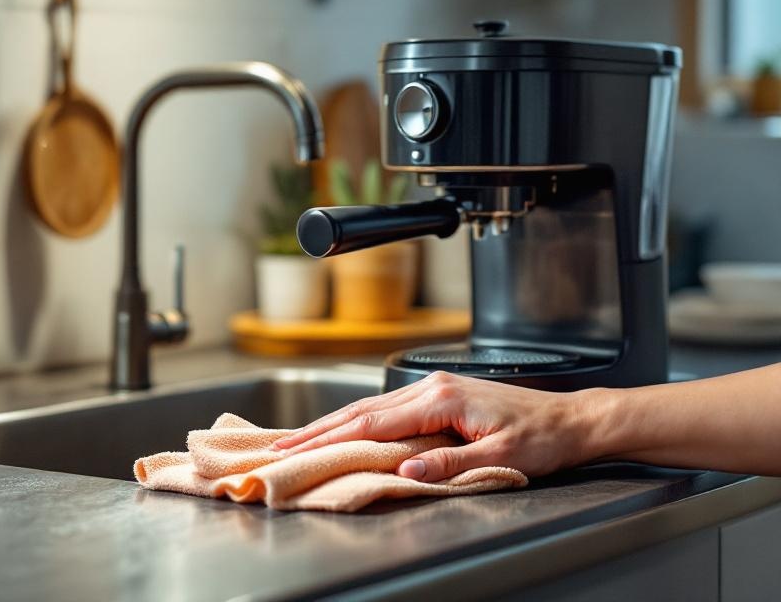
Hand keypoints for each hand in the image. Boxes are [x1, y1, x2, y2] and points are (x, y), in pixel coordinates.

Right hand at [272, 371, 595, 481]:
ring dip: (335, 423)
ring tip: (303, 439)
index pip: (372, 422)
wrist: (572, 419)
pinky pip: (389, 408)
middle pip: (363, 409)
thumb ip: (450, 463)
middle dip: (319, 428)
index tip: (299, 448)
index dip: (331, 437)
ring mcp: (435, 388)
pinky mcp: (441, 395)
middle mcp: (432, 387)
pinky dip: (360, 420)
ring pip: (372, 406)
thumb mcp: (500, 456)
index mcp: (441, 398)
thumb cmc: (542, 437)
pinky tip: (347, 429)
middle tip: (283, 445)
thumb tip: (406, 469)